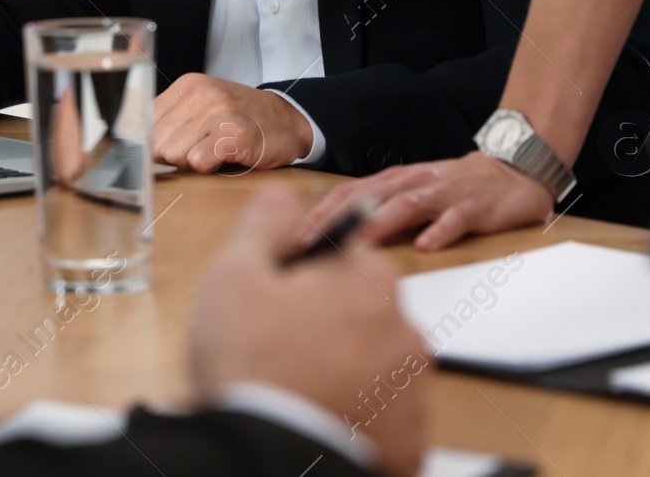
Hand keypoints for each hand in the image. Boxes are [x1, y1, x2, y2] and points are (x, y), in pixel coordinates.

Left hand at [154, 74, 312, 171]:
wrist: (289, 121)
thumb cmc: (242, 118)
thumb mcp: (204, 106)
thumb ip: (171, 119)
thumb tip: (138, 144)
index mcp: (188, 85)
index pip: (144, 120)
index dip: (155, 141)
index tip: (170, 148)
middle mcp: (200, 94)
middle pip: (157, 141)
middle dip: (174, 154)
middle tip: (201, 148)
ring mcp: (218, 112)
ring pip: (173, 153)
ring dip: (192, 161)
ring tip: (214, 151)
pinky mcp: (233, 135)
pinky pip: (198, 163)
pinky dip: (209, 167)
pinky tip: (226, 156)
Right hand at [192, 188, 428, 476]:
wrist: (270, 454)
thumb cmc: (254, 364)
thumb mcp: (236, 275)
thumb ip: (265, 225)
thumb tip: (282, 198)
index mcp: (371, 282)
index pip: (345, 257)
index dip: (304, 272)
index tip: (276, 297)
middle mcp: (406, 332)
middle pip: (361, 311)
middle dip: (326, 322)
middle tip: (278, 345)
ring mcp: (412, 392)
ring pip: (372, 364)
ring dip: (343, 369)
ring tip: (295, 386)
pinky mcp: (409, 442)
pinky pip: (383, 417)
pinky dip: (356, 417)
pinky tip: (318, 416)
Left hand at [310, 151, 554, 250]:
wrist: (510, 171)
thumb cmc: (454, 188)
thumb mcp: (411, 194)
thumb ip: (379, 211)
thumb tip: (337, 236)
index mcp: (394, 181)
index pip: (348, 193)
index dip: (320, 213)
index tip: (294, 235)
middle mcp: (413, 183)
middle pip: (368, 197)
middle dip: (336, 219)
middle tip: (310, 242)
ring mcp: (443, 194)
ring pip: (406, 205)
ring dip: (380, 223)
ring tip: (357, 242)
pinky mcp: (473, 207)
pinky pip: (455, 219)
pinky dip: (440, 231)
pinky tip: (427, 246)